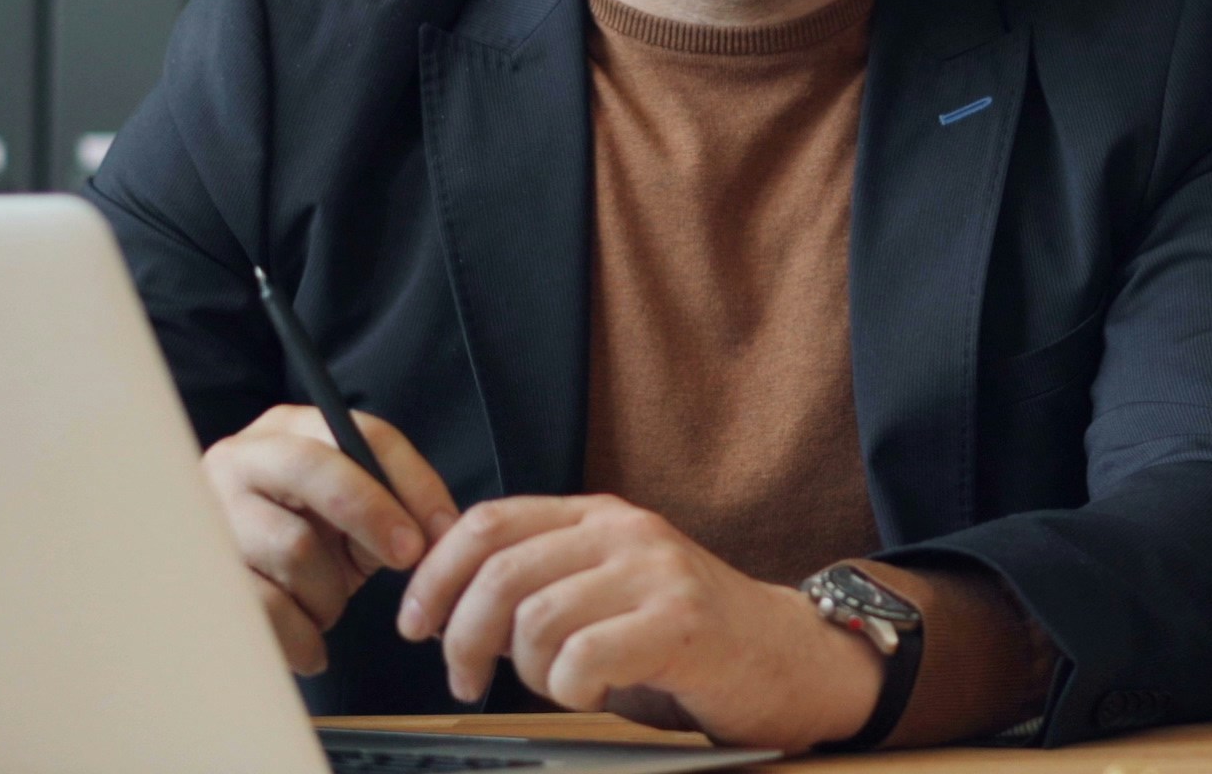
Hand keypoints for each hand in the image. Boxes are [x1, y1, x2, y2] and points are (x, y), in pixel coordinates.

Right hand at [204, 406, 463, 674]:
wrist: (228, 595)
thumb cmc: (302, 545)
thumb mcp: (349, 517)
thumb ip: (394, 510)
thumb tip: (442, 534)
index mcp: (289, 430)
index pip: (362, 434)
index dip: (411, 481)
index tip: (441, 530)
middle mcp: (240, 460)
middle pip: (312, 470)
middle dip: (372, 515)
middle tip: (407, 558)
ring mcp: (211, 516)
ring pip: (294, 546)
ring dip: (330, 591)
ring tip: (327, 607)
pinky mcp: (196, 575)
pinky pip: (265, 606)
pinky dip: (303, 635)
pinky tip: (312, 649)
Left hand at [395, 493, 886, 746]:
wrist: (795, 658)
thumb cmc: (691, 639)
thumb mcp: (610, 592)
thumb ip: (546, 582)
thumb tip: (449, 602)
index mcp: (600, 517)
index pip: (489, 521)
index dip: (436, 573)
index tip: (416, 622)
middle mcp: (626, 533)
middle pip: (501, 571)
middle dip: (463, 636)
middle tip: (466, 677)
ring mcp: (656, 574)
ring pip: (536, 618)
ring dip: (526, 670)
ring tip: (554, 688)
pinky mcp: (681, 625)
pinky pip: (584, 658)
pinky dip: (571, 689)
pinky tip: (592, 695)